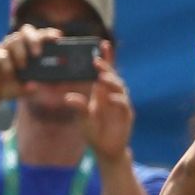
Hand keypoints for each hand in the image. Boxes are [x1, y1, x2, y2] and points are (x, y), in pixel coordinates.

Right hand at [0, 25, 60, 103]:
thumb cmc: (14, 85)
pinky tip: (11, 73)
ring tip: (23, 67)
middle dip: (34, 39)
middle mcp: (16, 45)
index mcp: (28, 48)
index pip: (39, 34)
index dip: (48, 33)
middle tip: (38, 54)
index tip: (57, 37)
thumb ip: (38, 84)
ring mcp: (3, 48)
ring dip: (21, 53)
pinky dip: (7, 64)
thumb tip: (42, 84)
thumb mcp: (30, 85)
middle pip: (26, 30)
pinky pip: (0, 55)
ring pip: (13, 40)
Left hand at [72, 44, 134, 164]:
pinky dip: (117, 100)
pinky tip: (110, 98)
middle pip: (112, 76)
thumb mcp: (82, 120)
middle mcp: (112, 96)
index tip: (101, 44)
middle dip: (106, 67)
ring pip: (120, 88)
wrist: (106, 150)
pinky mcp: (126, 115)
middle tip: (96, 61)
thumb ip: (79, 108)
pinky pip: (123, 104)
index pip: (103, 72)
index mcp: (100, 93)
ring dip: (111, 81)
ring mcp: (120, 105)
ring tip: (101, 77)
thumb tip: (69, 97)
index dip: (105, 58)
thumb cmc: (94, 133)